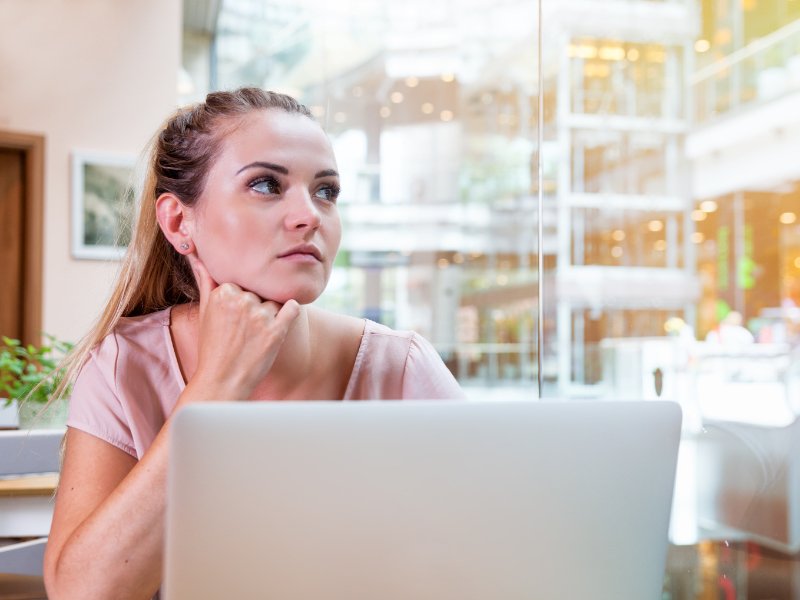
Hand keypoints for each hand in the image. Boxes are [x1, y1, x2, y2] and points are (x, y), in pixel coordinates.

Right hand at [183, 254, 299, 400]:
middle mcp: (242, 300)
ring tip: (255, 335)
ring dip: (270, 314)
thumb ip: (206, 281)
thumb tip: (197, 257)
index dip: (242, 299)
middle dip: (255, 307)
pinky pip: (293, 308)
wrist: (222, 380)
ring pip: (274, 301)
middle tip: (243, 330)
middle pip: (259, 292)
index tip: (234, 317)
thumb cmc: (212, 347)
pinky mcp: (276, 331)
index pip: (243, 282)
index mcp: (223, 292)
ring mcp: (260, 315)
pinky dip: (291, 311)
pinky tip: (281, 321)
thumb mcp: (205, 312)